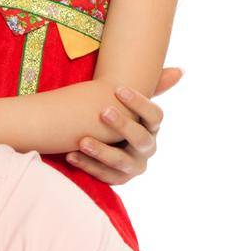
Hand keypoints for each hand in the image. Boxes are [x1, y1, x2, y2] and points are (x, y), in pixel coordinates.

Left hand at [67, 67, 182, 184]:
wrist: (104, 143)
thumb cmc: (119, 116)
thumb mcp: (132, 103)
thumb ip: (154, 86)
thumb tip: (180, 70)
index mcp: (152, 128)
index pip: (155, 115)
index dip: (139, 102)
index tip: (118, 88)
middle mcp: (147, 148)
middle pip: (140, 139)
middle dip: (122, 125)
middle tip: (103, 112)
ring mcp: (134, 167)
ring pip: (121, 161)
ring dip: (102, 151)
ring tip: (82, 141)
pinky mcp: (119, 180)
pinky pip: (104, 175)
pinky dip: (87, 166)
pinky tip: (71, 155)